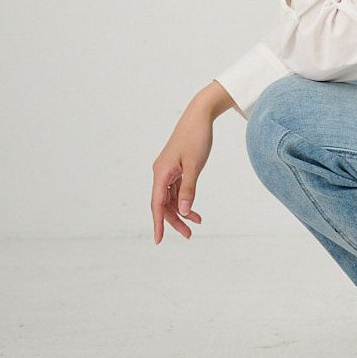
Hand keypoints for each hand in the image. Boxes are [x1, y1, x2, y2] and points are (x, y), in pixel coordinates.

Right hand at [150, 103, 212, 243]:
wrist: (199, 116)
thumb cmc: (197, 138)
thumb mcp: (195, 166)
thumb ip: (189, 190)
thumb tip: (183, 212)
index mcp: (161, 173)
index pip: (157, 204)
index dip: (158, 223)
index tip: (158, 240)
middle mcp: (161, 173)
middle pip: (164, 204)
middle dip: (174, 221)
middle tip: (189, 235)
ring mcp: (168, 171)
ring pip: (171, 198)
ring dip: (182, 211)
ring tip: (196, 223)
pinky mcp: (176, 168)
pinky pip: (177, 189)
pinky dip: (185, 199)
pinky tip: (193, 210)